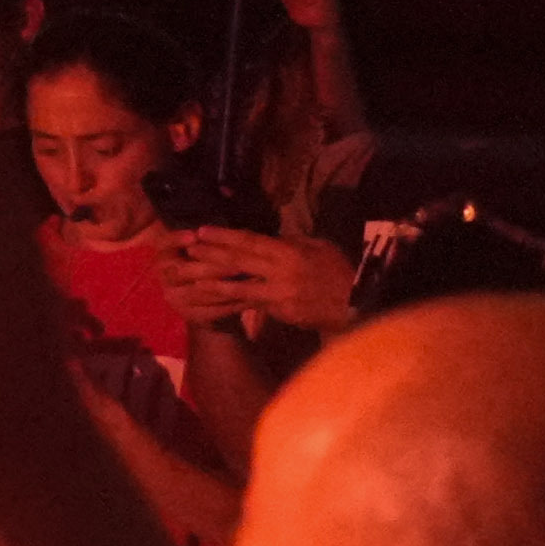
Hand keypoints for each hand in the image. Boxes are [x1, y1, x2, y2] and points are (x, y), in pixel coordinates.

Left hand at [165, 215, 366, 336]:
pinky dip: (235, 303)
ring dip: (213, 285)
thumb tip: (264, 239)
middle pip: (238, 263)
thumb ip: (290, 242)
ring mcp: (280, 297)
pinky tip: (217, 301)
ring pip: (239, 290)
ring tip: (191, 282)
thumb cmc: (340, 270)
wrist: (358, 305)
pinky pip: (254, 306)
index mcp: (290, 253)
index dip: (223, 236)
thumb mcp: (319, 247)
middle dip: (209, 257)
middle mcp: (281, 274)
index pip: (249, 242)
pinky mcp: (281, 314)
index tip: (201, 231)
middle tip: (186, 251)